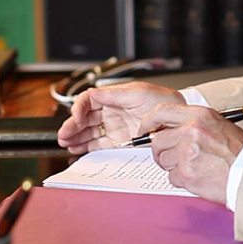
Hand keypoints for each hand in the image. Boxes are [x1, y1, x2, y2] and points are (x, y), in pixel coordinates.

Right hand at [56, 82, 183, 152]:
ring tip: (66, 144)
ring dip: (76, 137)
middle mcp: (112, 111)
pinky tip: (77, 149)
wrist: (178, 120)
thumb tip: (93, 94)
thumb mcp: (138, 93)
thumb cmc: (163, 101)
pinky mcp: (120, 140)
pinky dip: (87, 146)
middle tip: (63, 136)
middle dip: (72, 126)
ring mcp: (115, 126)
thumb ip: (114, 95)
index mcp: (114, 97)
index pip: (88, 101)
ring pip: (89, 131)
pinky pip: (99, 143)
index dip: (78, 108)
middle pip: (85, 118)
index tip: (76, 117)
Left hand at [140, 104, 242, 203]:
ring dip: (174, 166)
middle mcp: (191, 131)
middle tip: (174, 156)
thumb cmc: (238, 151)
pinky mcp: (187, 173)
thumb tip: (167, 129)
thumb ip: (191, 123)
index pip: (161, 111)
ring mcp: (187, 153)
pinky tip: (199, 176)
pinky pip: (172, 177)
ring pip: (164, 161)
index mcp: (199, 115)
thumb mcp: (217, 124)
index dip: (149, 122)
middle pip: (158, 141)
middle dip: (162, 151)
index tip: (145, 130)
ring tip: (195, 166)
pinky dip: (182, 179)